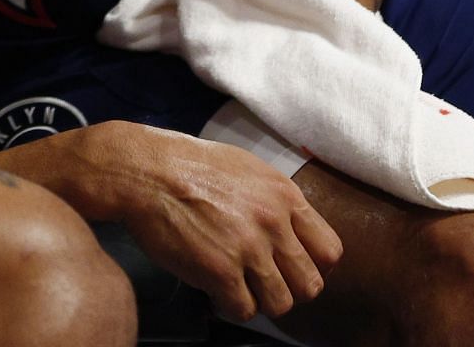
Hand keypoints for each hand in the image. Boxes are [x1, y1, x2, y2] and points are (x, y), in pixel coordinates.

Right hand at [65, 121, 340, 321]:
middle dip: (288, 288)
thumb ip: (274, 199)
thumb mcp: (245, 167)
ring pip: (281, 304)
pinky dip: (229, 305)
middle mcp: (274, 223)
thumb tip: (291, 228)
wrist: (143, 171)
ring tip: (237, 286)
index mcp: (284, 195)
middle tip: (263, 282)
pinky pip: (243, 309)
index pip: (330, 251)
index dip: (311, 265)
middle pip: (310, 285)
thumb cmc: (186, 164)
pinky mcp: (220, 271)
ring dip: (259, 300)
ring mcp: (249, 249)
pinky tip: (214, 289)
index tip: (290, 266)